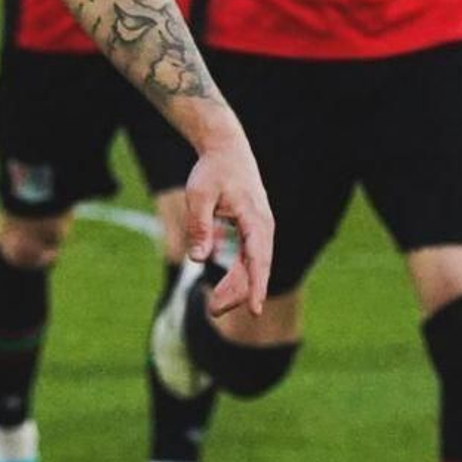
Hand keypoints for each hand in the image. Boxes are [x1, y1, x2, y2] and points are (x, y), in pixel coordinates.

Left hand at [182, 124, 273, 317]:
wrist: (226, 150)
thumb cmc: (213, 171)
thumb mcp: (199, 195)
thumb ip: (200, 225)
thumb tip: (198, 258)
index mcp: (255, 219)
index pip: (258, 259)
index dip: (255, 286)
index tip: (254, 309)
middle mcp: (263, 229)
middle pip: (254, 269)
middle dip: (237, 293)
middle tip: (213, 311)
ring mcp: (260, 232)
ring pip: (251, 267)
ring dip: (235, 288)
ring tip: (214, 308)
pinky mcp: (252, 232)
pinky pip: (247, 260)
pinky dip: (236, 276)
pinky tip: (223, 291)